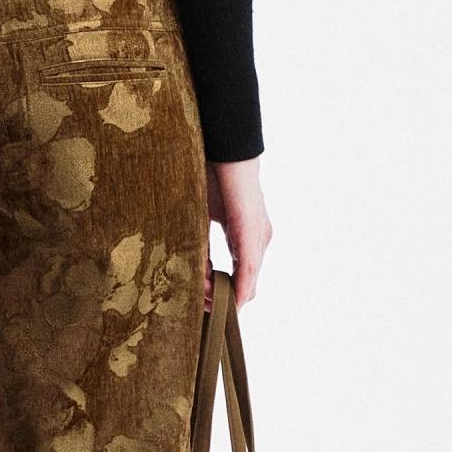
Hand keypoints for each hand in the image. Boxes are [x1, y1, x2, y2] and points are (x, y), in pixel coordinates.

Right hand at [203, 157, 272, 311]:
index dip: (219, 290)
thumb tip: (193, 269)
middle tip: (199, 304)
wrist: (221, 146)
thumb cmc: (208, 173)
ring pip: (247, 280)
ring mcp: (258, 237)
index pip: (237, 274)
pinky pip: (249, 268)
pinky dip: (240, 286)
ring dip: (226, 295)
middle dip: (222, 297)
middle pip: (245, 283)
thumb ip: (200, 242)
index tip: (198, 297)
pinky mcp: (252, 231)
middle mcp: (257, 240)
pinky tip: (231, 300)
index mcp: (245, 235)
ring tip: (204, 302)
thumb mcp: (200, 216)